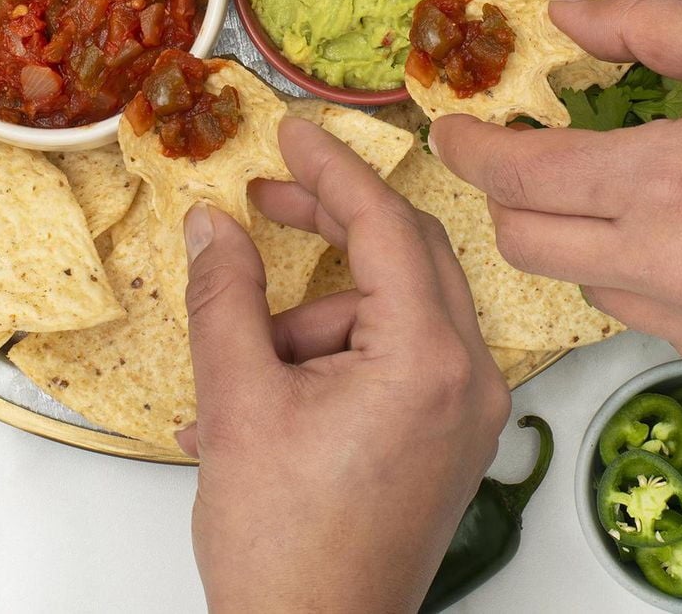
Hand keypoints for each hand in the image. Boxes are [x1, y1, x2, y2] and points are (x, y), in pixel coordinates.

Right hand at [182, 116, 509, 613]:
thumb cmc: (285, 545)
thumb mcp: (236, 399)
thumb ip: (224, 295)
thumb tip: (210, 225)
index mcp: (428, 360)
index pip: (386, 225)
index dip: (333, 170)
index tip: (292, 136)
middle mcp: (470, 379)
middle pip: (406, 253)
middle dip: (331, 223)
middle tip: (267, 200)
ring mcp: (467, 413)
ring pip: (392, 310)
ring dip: (315, 318)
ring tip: (242, 372)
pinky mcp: (452, 438)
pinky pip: (398, 357)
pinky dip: (332, 358)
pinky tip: (264, 400)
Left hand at [433, 0, 681, 400]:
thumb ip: (638, 24)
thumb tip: (560, 14)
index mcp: (666, 183)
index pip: (521, 178)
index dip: (470, 151)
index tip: (452, 132)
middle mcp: (676, 270)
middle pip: (528, 247)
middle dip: (510, 202)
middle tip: (529, 166)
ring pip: (594, 290)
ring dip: (592, 243)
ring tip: (649, 201)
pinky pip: (661, 331)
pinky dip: (662, 290)